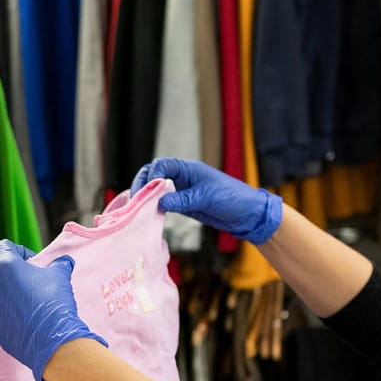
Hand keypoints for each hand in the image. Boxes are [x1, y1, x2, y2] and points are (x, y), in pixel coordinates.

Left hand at [0, 241, 106, 380]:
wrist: (49, 338)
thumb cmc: (52, 302)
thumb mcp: (59, 276)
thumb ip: (58, 265)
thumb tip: (64, 261)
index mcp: (4, 263)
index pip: (3, 246)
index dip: (18, 251)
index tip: (31, 262)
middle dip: (4, 269)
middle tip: (23, 279)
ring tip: (4, 294)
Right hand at [132, 158, 282, 243]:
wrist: (247, 215)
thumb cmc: (232, 199)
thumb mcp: (206, 198)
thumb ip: (182, 199)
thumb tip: (159, 201)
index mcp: (189, 169)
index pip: (161, 165)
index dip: (151, 175)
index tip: (146, 190)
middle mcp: (183, 178)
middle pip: (155, 176)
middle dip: (142, 185)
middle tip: (134, 200)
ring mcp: (183, 192)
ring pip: (157, 190)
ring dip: (147, 197)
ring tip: (137, 209)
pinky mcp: (184, 205)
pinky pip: (164, 203)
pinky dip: (155, 208)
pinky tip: (149, 215)